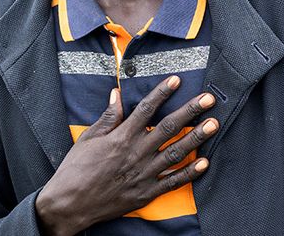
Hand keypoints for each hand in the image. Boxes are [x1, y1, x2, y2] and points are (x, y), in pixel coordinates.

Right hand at [34, 75, 218, 235]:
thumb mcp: (88, 138)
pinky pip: (172, 182)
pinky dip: (189, 173)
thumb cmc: (76, 169)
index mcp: (121, 137)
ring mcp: (143, 174)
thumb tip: (116, 93)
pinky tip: (205, 163)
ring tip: (213, 124)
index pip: (146, 109)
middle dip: (190, 111)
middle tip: (208, 99)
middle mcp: (136, 153)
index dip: (162, 93)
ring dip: (196, 137)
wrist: (70, 204)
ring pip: (175, 152)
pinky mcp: (146, 193)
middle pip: (168, 127)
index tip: (176, 80)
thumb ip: (107, 117)